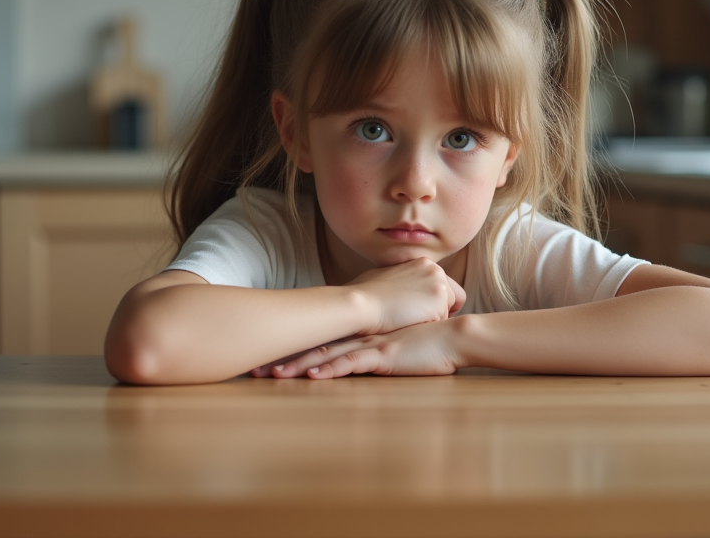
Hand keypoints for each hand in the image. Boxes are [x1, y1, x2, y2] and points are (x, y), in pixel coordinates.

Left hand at [260, 318, 464, 378]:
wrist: (454, 338)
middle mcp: (359, 337)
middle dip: (284, 356)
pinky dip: (330, 368)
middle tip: (255, 366)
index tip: (267, 356)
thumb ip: (375, 348)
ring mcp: (370, 345)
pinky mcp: (383, 355)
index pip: (320, 340)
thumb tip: (358, 357)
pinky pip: (352, 362)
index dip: (293, 347)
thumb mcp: (394, 346)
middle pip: (314, 346)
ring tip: (273, 373)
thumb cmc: (428, 344)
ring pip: (326, 354)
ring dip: (298, 365)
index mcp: (359, 335)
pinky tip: (312, 374)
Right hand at [346, 257, 465, 334]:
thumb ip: (402, 278)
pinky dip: (430, 330)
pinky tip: (413, 329)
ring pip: (448, 312)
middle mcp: (435, 270)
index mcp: (423, 263)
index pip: (443, 285)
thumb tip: (400, 287)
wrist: (361, 304)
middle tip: (423, 323)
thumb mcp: (386, 276)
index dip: (436, 301)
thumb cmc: (364, 294)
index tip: (424, 312)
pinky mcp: (440, 303)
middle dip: (442, 311)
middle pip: (453, 297)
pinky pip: (442, 323)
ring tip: (413, 326)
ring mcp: (439, 285)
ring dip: (434, 321)